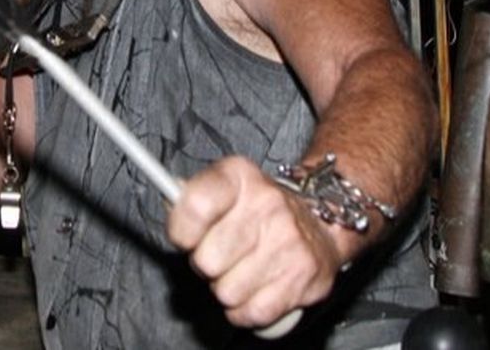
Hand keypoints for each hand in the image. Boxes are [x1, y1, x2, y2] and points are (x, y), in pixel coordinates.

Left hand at [166, 156, 343, 330]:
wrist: (319, 222)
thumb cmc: (256, 209)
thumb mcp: (222, 188)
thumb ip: (189, 199)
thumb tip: (170, 205)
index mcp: (239, 176)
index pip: (195, 206)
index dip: (181, 230)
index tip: (184, 237)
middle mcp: (267, 203)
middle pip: (206, 260)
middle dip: (205, 264)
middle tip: (220, 254)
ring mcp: (288, 241)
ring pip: (226, 292)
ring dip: (227, 288)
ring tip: (241, 268)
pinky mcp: (304, 276)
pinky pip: (251, 313)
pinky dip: (246, 309)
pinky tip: (255, 287)